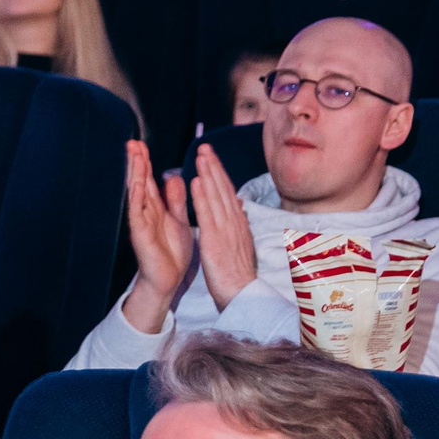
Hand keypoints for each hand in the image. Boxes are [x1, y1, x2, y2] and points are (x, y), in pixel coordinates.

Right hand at [118, 140, 194, 332]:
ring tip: (132, 156)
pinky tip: (136, 185)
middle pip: (140, 181)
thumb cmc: (172, 253)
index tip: (141, 145)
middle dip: (136, 162)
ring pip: (136, 193)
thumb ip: (175, 200)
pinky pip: (137, 214)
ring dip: (134, 174)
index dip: (146, 162)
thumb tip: (174, 177)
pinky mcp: (141, 234)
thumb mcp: (179, 221)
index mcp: (157, 208)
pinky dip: (136, 198)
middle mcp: (146, 212)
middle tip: (132, 142)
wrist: (168, 280)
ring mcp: (142, 222)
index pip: (149, 180)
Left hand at [186, 143, 257, 311]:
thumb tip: (237, 209)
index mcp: (237, 223)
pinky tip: (197, 180)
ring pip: (216, 195)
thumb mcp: (239, 243)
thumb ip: (236, 224)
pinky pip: (208, 213)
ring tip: (201, 155)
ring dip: (208, 173)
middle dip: (214, 166)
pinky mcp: (216, 238)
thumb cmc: (237, 272)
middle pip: (223, 188)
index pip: (227, 193)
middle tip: (205, 146)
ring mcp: (226, 229)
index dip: (219, 174)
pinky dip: (202, 195)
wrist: (241, 292)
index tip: (211, 158)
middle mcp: (234, 222)